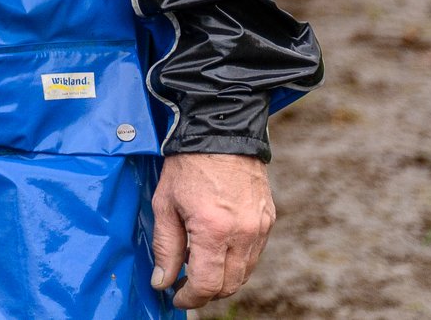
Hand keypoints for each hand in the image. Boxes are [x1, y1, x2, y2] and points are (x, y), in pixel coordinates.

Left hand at [151, 152, 275, 307]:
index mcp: (214, 230)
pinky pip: (253, 254)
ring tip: (198, 264)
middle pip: (229, 284)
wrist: (220, 133)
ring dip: (222, 278)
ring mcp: (260, 229)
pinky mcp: (268, 221)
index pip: (207, 284)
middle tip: (184, 284)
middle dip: (206, 291)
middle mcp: (243, 234)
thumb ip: (165, 246)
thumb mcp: (165, 204)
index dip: (190, 298)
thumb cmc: (188, 165)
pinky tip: (216, 248)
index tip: (176, 297)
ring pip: (244, 273)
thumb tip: (162, 281)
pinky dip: (236, 260)